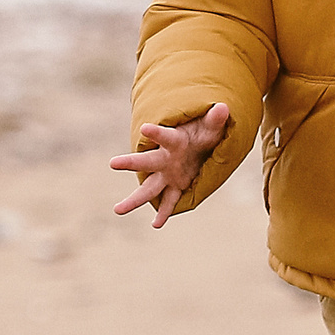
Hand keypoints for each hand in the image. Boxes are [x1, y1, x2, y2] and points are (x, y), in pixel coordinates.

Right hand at [109, 102, 231, 227]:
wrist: (201, 143)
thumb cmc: (203, 131)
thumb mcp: (211, 126)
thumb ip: (214, 120)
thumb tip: (222, 109)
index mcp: (174, 141)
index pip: (164, 136)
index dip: (155, 132)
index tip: (144, 129)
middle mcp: (165, 159)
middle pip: (146, 162)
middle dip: (130, 163)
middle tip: (112, 163)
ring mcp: (168, 174)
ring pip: (149, 188)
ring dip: (134, 200)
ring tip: (117, 210)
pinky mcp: (175, 186)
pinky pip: (168, 201)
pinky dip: (164, 213)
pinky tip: (156, 225)